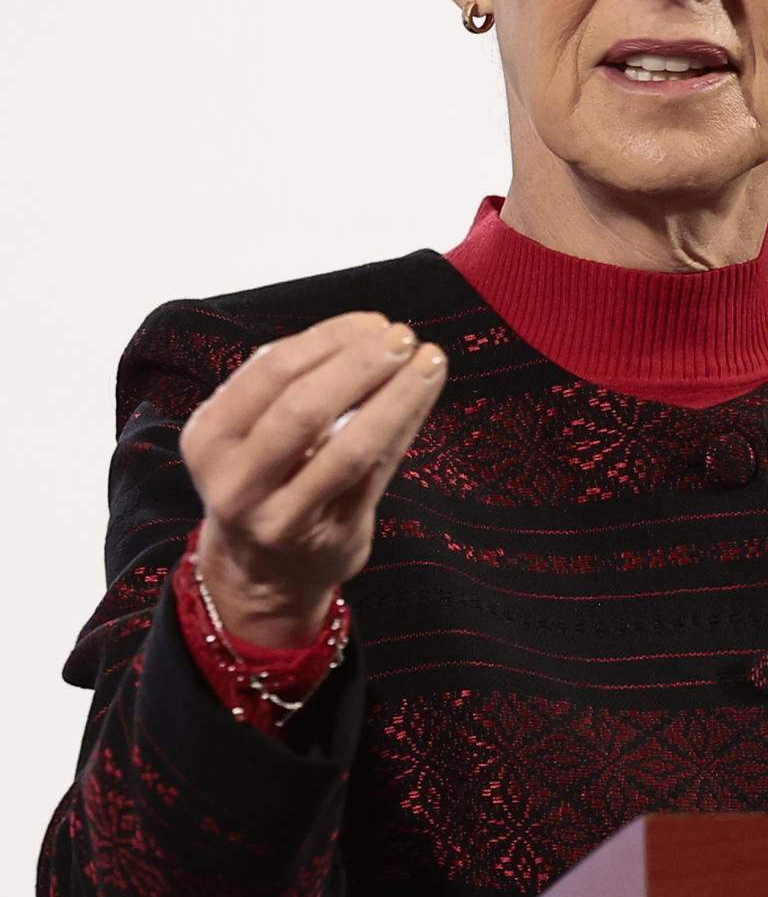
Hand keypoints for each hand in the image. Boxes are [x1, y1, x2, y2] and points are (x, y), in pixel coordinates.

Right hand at [179, 312, 446, 645]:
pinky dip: (405, 425)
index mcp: (208, 438)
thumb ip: (288, 385)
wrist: (260, 575)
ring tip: (428, 360)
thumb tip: (364, 332)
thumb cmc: (262, 480)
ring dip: (397, 395)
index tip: (371, 322)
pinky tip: (423, 395)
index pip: (270, 372)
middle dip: (360, 364)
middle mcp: (237, 482)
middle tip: (402, 335)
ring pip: (350, 447)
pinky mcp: (331, 537)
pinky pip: (378, 472)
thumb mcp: (245, 434)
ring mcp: (284, 516)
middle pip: (304, 407)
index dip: (327, 339)